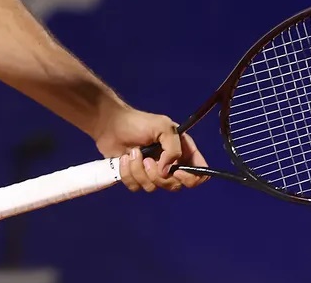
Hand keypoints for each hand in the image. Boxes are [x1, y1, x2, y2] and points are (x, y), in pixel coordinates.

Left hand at [94, 107, 209, 192]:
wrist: (111, 125)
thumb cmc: (139, 122)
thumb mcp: (163, 127)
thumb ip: (173, 148)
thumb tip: (166, 171)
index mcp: (182, 151)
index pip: (199, 173)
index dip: (191, 178)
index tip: (176, 172)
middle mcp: (170, 164)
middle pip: (175, 185)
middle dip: (159, 176)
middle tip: (148, 160)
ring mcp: (152, 173)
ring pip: (153, 188)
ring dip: (139, 171)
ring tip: (133, 153)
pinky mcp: (136, 177)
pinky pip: (136, 187)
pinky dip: (128, 174)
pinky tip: (124, 159)